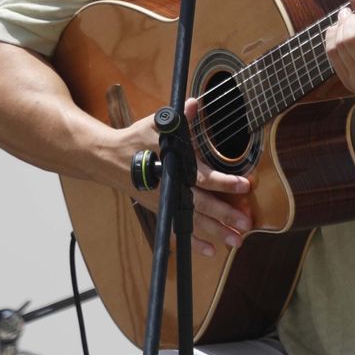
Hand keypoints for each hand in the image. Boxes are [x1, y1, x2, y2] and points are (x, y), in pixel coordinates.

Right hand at [121, 99, 252, 258]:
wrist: (108, 159)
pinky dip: (194, 242)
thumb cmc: (135, 140)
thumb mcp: (156, 125)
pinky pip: (179, 230)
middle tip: (246, 223)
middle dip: (225, 215)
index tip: (245, 184)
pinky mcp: (161, 211)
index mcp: (173, 167)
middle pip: (201, 205)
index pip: (203, 176)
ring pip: (194, 221)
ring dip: (216, 232)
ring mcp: (165, 203)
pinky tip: (211, 251)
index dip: (224, 182)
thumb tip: (194, 103)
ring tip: (236, 242)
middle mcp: (171, 189)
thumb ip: (180, 119)